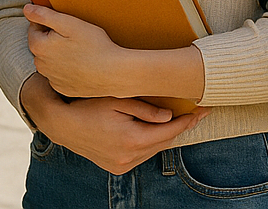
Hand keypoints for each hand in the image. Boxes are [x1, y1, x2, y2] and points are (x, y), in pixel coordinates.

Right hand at [20, 74, 208, 174]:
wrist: (63, 124)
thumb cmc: (89, 106)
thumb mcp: (117, 100)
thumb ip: (146, 109)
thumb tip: (169, 116)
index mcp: (132, 139)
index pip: (170, 130)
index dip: (189, 121)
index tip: (204, 111)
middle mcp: (130, 157)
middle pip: (164, 141)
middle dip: (180, 128)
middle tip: (195, 114)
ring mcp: (123, 165)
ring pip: (153, 150)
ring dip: (163, 136)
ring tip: (173, 120)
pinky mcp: (116, 168)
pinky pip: (141, 155)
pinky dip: (148, 144)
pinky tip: (150, 131)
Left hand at [25, 4, 134, 98]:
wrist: (114, 73)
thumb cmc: (94, 45)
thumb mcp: (69, 23)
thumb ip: (44, 15)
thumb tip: (26, 9)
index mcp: (39, 47)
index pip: (34, 28)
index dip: (49, 23)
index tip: (66, 25)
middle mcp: (41, 66)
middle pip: (41, 45)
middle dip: (52, 39)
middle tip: (74, 37)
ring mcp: (51, 79)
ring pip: (49, 61)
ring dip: (57, 54)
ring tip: (79, 51)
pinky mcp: (62, 89)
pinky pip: (58, 75)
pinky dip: (65, 69)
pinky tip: (80, 65)